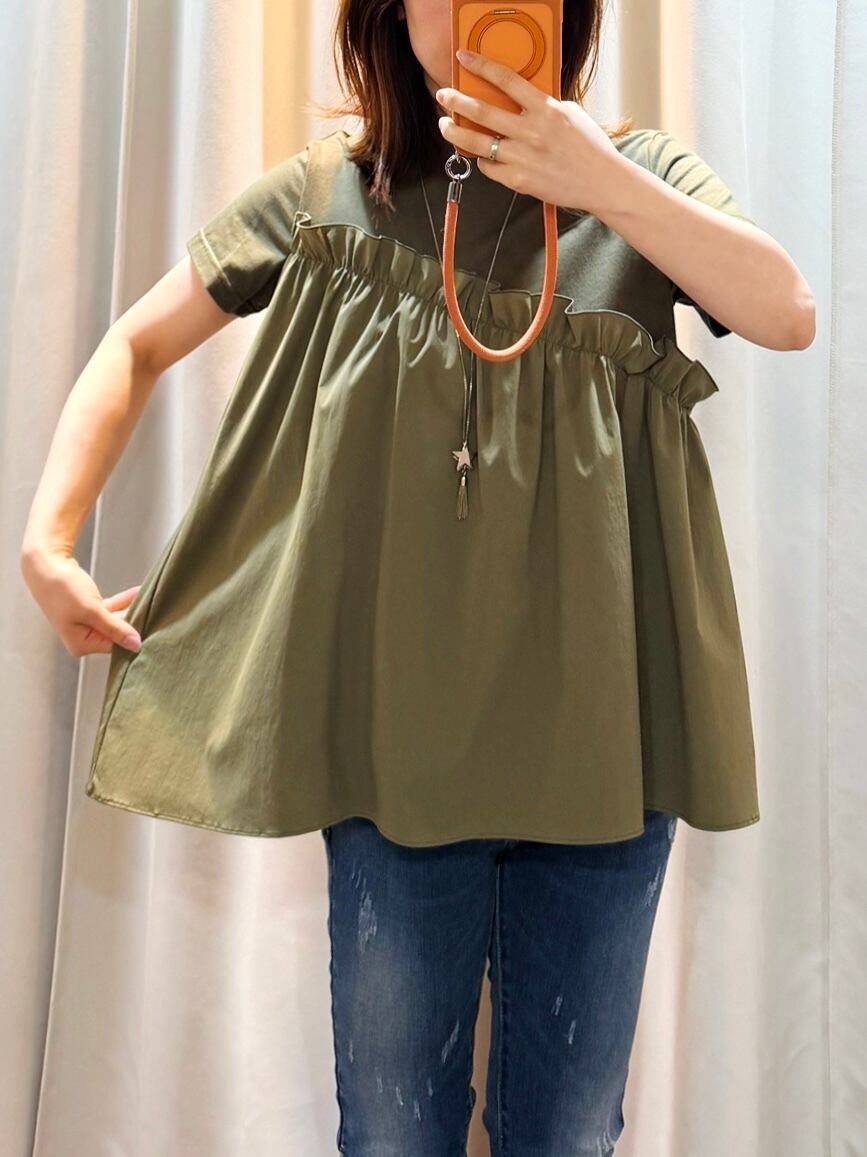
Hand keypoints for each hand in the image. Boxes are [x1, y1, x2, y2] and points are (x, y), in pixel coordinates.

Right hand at [20, 547, 142, 656]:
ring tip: (146, 598)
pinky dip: (123, 600)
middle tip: (151, 610)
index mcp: (80, 644)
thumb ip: (115, 629)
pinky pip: (111, 607)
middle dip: (132, 620)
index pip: (114, 646)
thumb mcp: (92, 611)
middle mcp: (82, 637)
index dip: (131, 636)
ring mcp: (85, 623)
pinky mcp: (88, 609)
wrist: (45, 563)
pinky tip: (137, 591)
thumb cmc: (62, 588)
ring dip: (130, 607)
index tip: (149, 627)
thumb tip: (135, 645)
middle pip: (116, 633)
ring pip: (115, 619)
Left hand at [435, 49, 623, 215]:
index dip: (481, 66)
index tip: (463, 58)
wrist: (601, 182)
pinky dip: (482, 161)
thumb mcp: (569, 113)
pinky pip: (489, 168)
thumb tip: (520, 100)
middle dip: (456, 100)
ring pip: (476, 143)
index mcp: (544, 109)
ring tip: (446, 125)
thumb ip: (542, 106)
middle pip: (482, 112)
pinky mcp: (518, 181)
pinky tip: (481, 156)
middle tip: (443, 95)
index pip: (506, 80)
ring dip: (456, 132)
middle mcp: (530, 132)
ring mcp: (522, 157)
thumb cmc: (589, 148)